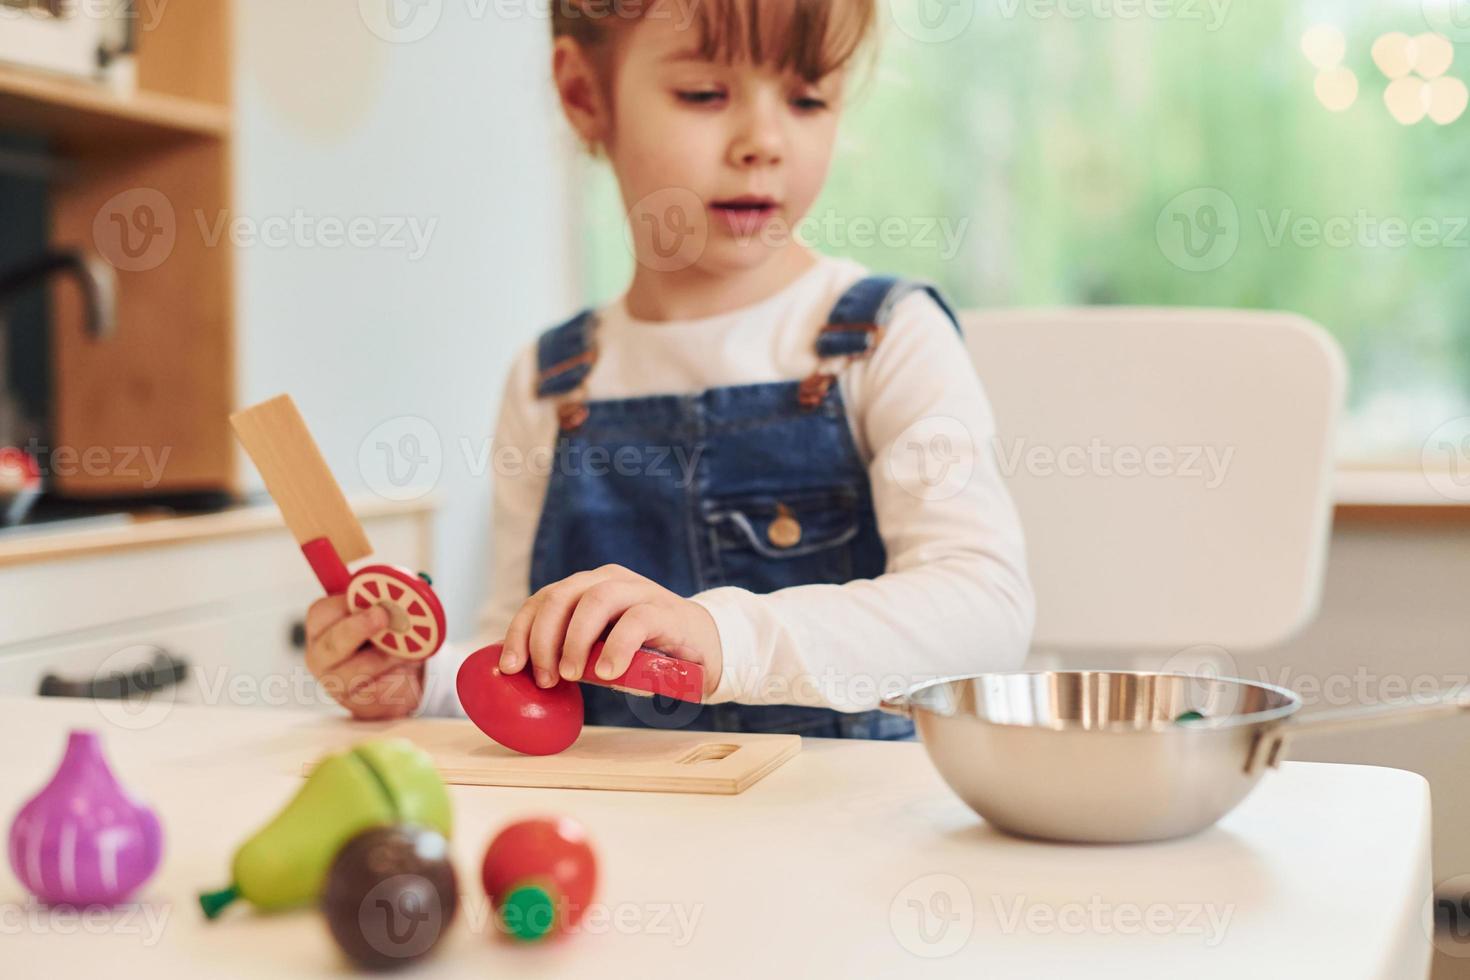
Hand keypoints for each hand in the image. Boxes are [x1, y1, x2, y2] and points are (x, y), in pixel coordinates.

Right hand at [305, 595, 424, 720]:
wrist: (397, 673)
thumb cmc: (383, 635)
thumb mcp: (381, 611)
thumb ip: (384, 600)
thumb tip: (404, 590)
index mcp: (321, 626)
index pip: (323, 613)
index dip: (347, 606)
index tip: (371, 601)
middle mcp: (321, 656)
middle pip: (332, 645)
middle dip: (358, 629)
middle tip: (383, 617)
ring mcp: (336, 684)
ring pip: (356, 673)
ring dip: (388, 658)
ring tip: (407, 651)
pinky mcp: (357, 705)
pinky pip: (379, 693)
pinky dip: (399, 680)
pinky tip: (406, 672)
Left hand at [499, 565, 722, 698]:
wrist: (703, 648)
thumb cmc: (644, 653)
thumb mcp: (599, 653)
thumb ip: (571, 657)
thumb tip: (528, 676)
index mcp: (586, 588)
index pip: (542, 600)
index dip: (520, 632)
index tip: (511, 667)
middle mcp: (609, 581)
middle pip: (561, 597)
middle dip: (543, 639)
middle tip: (545, 679)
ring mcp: (638, 592)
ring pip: (595, 602)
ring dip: (575, 642)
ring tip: (574, 676)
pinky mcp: (665, 610)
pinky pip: (635, 622)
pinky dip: (616, 649)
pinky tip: (608, 673)